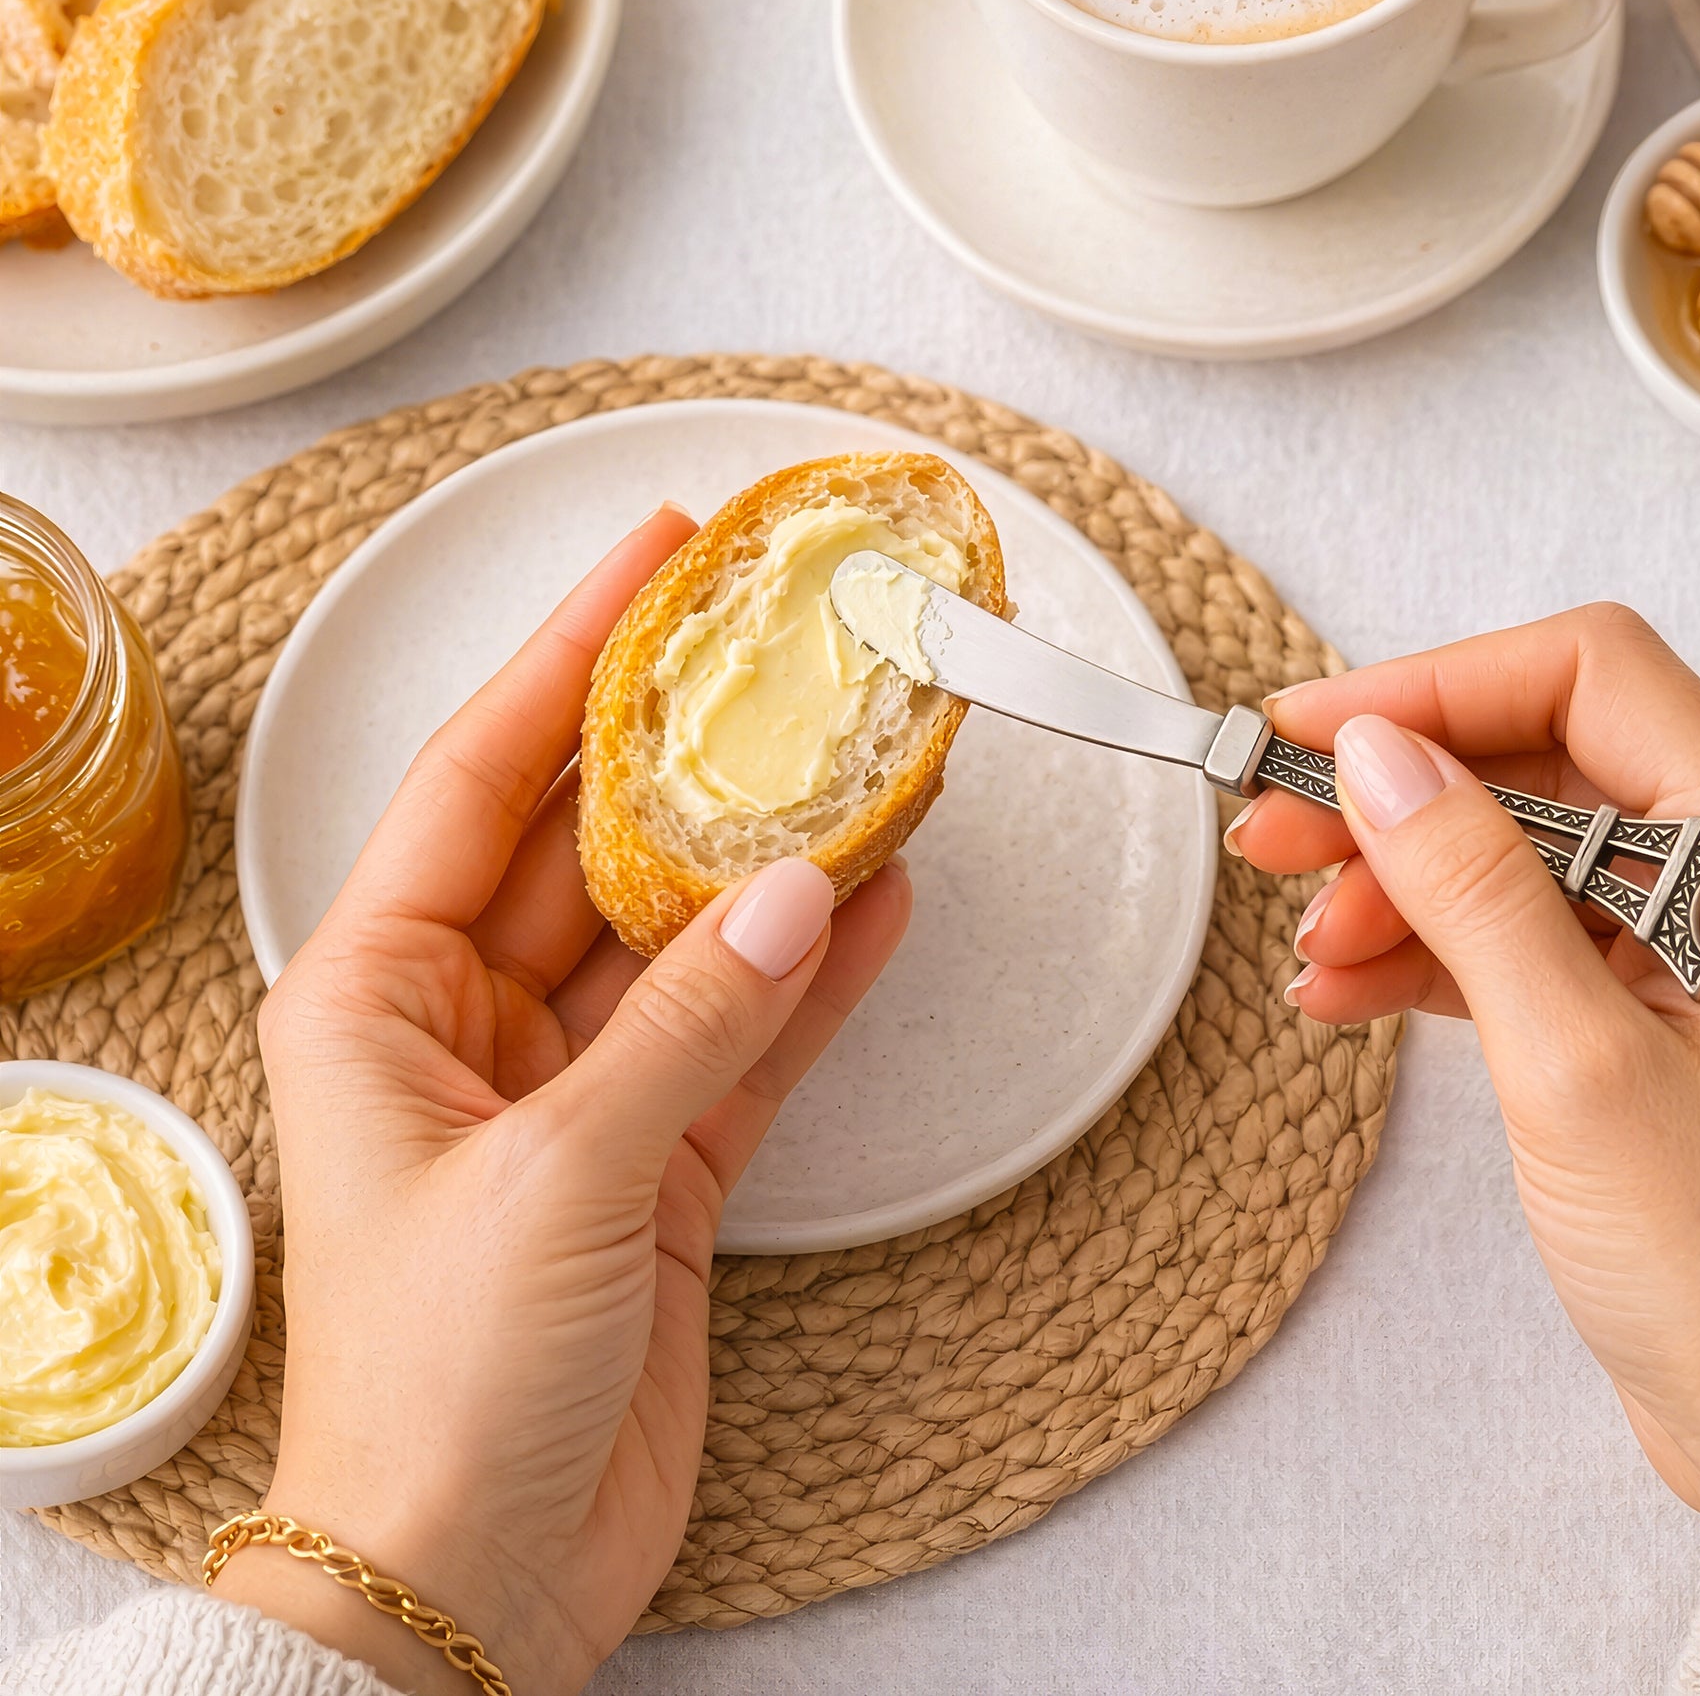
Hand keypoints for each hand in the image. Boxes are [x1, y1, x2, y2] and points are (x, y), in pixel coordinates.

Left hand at [211, 507, 912, 1695]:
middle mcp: (472, 1023)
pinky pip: (743, 1035)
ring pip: (686, 935)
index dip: (567, 654)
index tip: (650, 558)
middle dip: (689, 748)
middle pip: (597, 843)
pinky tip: (880, 897)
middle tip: (781, 646)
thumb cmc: (442, 1386)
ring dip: (772, 858)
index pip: (483, 777)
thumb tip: (800, 888)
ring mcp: (575, 1090)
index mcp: (381, 995)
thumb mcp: (559, 1177)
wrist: (475, 1581)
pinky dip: (812, 977)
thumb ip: (689, 1024)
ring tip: (864, 752)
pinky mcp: (656, 1164)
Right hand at [1227, 603, 1699, 1542]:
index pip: (1591, 677)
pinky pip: (1518, 936)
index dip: (1437, 686)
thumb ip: (1473, 889)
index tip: (1315, 731)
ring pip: (1515, 849)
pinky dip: (1427, 955)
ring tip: (1304, 944)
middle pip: (1539, 761)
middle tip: (1273, 831)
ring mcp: (1695, 944)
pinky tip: (1343, 992)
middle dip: (1397, 793)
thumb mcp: (1580, 1067)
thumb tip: (1376, 756)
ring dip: (1397, 883)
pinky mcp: (1647, 1012)